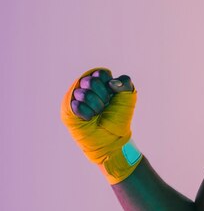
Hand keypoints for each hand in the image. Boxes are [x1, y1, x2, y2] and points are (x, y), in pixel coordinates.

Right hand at [60, 67, 141, 183]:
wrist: (113, 136)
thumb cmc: (119, 116)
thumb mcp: (128, 97)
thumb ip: (125, 83)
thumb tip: (112, 82)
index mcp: (101, 82)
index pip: (101, 74)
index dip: (109, 85)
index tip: (113, 95)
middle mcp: (87, 87)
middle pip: (91, 81)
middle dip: (103, 96)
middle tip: (105, 105)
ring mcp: (77, 97)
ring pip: (83, 93)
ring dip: (96, 106)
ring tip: (98, 113)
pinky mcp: (69, 109)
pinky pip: (77, 105)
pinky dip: (88, 114)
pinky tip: (90, 118)